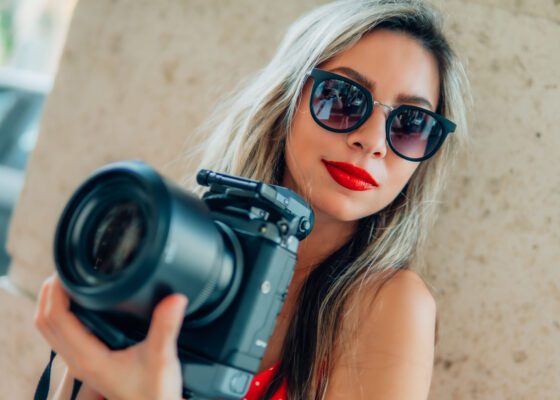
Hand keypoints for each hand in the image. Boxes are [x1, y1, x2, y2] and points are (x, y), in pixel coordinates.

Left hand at [34, 274, 187, 399]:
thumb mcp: (162, 357)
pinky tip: (78, 305)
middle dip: (48, 294)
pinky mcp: (87, 363)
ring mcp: (80, 364)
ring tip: (66, 282)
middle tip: (63, 270)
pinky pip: (61, 336)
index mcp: (90, 358)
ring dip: (50, 305)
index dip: (56, 292)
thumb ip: (166, 327)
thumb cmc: (154, 393)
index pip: (57, 319)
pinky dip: (60, 316)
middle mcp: (79, 361)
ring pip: (49, 330)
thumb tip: (174, 299)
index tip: (65, 272)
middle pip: (44, 323)